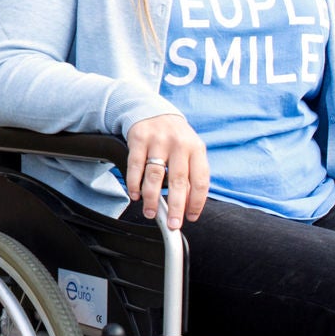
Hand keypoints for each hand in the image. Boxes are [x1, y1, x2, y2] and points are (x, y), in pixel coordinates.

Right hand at [124, 113, 209, 230]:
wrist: (153, 111)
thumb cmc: (174, 138)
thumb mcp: (189, 151)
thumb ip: (190, 174)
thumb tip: (186, 206)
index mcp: (196, 148)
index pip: (200, 180)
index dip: (196, 202)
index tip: (190, 217)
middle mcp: (179, 143)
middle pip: (178, 181)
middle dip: (175, 206)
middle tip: (172, 224)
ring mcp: (158, 140)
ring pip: (155, 175)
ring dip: (151, 198)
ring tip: (150, 212)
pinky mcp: (139, 139)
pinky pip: (135, 166)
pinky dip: (134, 183)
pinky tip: (135, 195)